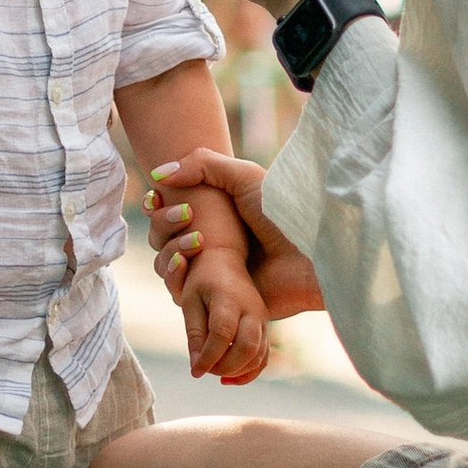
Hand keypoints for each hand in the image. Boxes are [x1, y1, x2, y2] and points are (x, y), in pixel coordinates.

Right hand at [146, 149, 325, 321]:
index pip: (167, 212)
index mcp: (214, 216)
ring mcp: (211, 274)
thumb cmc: (283, 211)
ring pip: (166, 267)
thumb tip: (159, 175)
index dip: (156, 205)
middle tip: (187, 217)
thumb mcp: (244, 176)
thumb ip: (202, 165)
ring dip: (168, 251)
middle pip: (160, 238)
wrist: (310, 254)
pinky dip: (175, 278)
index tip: (157, 196)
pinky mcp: (216, 302)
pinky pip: (179, 295)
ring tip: (195, 243)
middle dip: (163, 224)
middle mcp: (209, 245)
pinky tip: (185, 264)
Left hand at [182, 243, 271, 387]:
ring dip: (236, 371)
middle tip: (205, 370)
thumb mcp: (190, 301)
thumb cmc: (201, 280)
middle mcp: (251, 309)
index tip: (194, 371)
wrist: (224, 260)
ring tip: (214, 371)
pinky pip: (263, 357)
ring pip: (258, 355)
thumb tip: (197, 366)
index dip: (208, 357)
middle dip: (225, 367)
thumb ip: (194, 333)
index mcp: (229, 298)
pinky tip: (227, 379)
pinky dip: (248, 372)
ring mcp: (262, 319)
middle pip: (247, 347)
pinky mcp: (265, 328)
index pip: (222, 334)